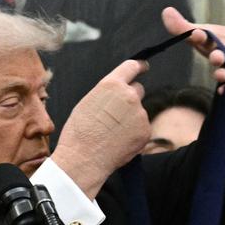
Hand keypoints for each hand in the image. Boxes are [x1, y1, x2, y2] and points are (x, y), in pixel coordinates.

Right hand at [50, 58, 151, 195]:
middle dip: (131, 98)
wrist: (84, 158)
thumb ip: (107, 94)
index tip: (144, 67)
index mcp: (112, 84)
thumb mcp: (88, 102)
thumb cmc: (79, 132)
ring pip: (138, 112)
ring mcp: (140, 114)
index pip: (131, 67)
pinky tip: (119, 142)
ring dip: (131, 119)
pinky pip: (142, 128)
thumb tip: (116, 95)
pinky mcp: (145, 131)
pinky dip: (134, 134)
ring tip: (112, 133)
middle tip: (118, 114)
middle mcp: (129, 95)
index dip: (140, 66)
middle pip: (138, 90)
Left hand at [160, 7, 224, 89]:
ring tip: (220, 75)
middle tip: (215, 56)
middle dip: (220, 54)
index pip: (210, 34)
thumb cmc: (224, 42)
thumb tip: (166, 12)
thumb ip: (184, 28)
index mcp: (218, 36)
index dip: (202, 36)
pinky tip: (223, 90)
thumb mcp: (207, 34)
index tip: (196, 35)